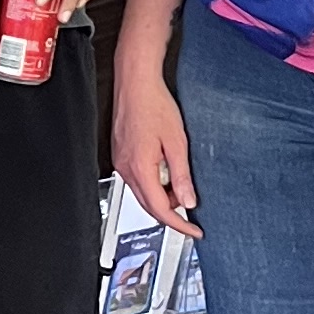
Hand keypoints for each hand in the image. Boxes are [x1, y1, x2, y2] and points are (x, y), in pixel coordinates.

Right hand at [115, 69, 199, 238]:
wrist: (135, 82)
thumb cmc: (153, 104)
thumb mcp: (177, 142)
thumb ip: (181, 175)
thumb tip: (188, 200)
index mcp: (140, 167)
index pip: (160, 209)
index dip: (179, 224)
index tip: (193, 230)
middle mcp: (126, 168)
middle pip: (149, 206)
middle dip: (171, 213)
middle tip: (191, 214)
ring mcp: (120, 162)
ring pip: (142, 193)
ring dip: (162, 197)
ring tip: (181, 186)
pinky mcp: (120, 155)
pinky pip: (137, 180)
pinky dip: (153, 184)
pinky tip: (165, 173)